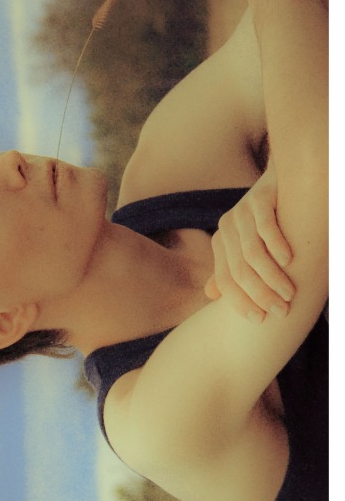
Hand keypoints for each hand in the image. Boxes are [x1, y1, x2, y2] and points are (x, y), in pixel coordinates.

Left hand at [204, 167, 294, 322]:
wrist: (282, 180)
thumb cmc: (269, 222)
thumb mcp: (247, 246)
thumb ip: (230, 269)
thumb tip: (210, 295)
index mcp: (221, 243)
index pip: (225, 281)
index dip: (241, 303)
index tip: (261, 320)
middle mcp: (226, 228)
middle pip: (239, 271)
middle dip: (260, 295)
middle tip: (281, 311)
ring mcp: (241, 211)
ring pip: (252, 253)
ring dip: (272, 277)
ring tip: (289, 293)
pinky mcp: (258, 198)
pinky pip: (265, 226)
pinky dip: (276, 245)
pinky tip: (289, 260)